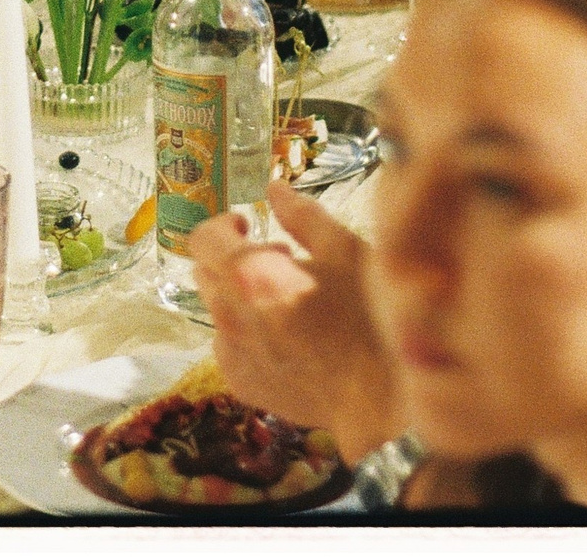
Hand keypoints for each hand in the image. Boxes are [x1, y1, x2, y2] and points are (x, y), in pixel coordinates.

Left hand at [186, 180, 397, 455]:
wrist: (383, 397)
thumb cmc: (370, 316)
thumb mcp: (346, 250)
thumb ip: (302, 215)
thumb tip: (273, 188)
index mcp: (249, 274)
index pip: (203, 238)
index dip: (223, 225)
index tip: (247, 225)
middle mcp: (228, 314)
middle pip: (208, 272)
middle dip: (237, 258)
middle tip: (283, 262)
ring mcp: (232, 354)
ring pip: (220, 308)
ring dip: (243, 297)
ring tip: (292, 303)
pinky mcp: (242, 383)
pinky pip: (232, 345)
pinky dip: (250, 333)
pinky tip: (293, 339)